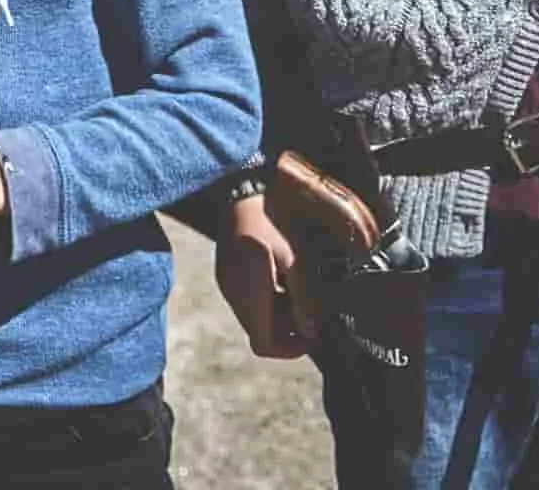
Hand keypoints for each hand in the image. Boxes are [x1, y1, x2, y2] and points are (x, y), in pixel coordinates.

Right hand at [216, 197, 318, 359]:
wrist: (243, 189)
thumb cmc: (273, 219)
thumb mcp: (298, 258)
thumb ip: (306, 299)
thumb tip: (312, 332)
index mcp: (249, 290)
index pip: (264, 344)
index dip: (290, 349)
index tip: (312, 335)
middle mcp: (232, 293)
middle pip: (260, 333)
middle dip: (288, 330)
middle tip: (312, 311)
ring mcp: (226, 284)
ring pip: (255, 319)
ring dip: (279, 315)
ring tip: (299, 291)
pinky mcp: (226, 275)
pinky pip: (248, 302)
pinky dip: (268, 301)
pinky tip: (282, 280)